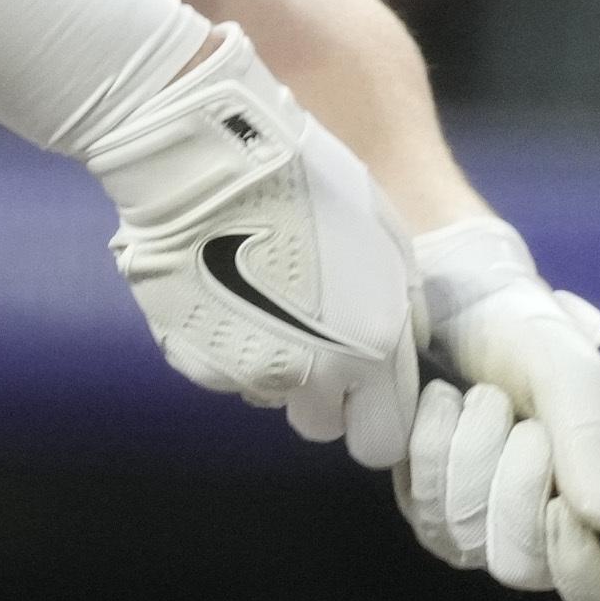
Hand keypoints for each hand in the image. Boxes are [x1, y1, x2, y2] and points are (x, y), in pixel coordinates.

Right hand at [79, 25, 416, 462]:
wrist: (207, 163)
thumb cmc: (307, 182)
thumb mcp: (385, 235)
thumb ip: (402, 304)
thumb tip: (406, 343)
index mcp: (370, 347)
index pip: (383, 437)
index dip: (377, 414)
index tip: (367, 388)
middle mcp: (310, 376)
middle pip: (323, 427)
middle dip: (324, 397)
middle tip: (314, 339)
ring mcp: (246, 373)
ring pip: (270, 399)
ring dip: (273, 368)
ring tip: (265, 300)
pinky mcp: (192, 362)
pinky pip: (222, 373)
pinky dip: (226, 347)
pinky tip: (226, 293)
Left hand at [400, 220, 599, 600]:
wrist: (450, 301)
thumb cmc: (527, 334)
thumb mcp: (572, 371)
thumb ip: (592, 440)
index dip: (584, 574)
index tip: (562, 509)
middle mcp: (545, 528)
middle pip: (524, 568)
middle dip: (513, 484)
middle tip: (519, 418)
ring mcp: (481, 523)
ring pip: (465, 537)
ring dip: (468, 452)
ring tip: (480, 396)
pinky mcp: (429, 506)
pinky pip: (421, 507)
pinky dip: (430, 445)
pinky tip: (441, 403)